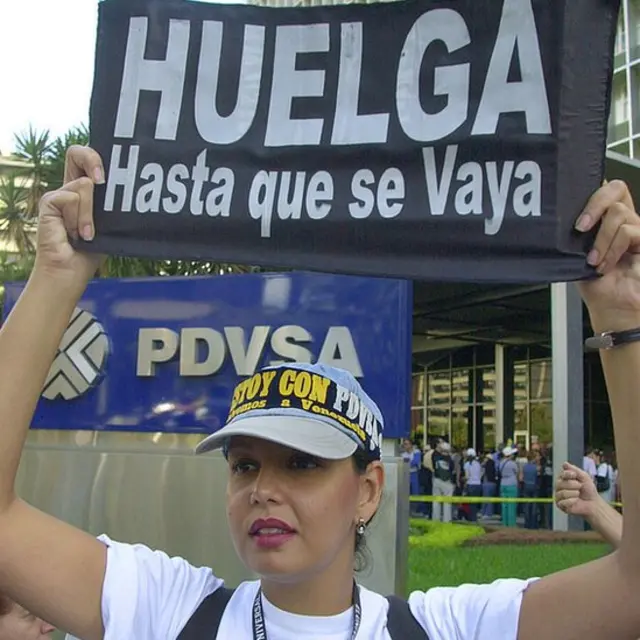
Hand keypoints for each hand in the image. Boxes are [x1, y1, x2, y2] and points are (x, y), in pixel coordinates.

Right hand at [33, 147, 105, 287]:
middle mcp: (70, 188)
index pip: (88, 160)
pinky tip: (76, 234)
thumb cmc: (92, 251)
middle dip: (92, 159)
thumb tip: (137, 193)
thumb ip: (114, 205)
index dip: (97, 156)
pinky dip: (79, 219)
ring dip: (90, 214)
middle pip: (76, 152)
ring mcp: (58, 194)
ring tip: (86, 233)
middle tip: (101, 181)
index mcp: (85, 191)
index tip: (109, 176)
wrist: (71, 272)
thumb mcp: (110, 224)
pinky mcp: (49, 202)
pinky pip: (72, 198)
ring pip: (84, 185)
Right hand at [555, 462, 599, 519]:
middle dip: (573, 485)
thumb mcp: (584, 477)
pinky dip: (572, 501)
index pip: (561, 474)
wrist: (593, 503)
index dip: (568, 474)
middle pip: (560, 483)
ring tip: (578, 495)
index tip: (575, 476)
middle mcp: (559, 486)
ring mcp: (558, 495)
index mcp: (563, 478)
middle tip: (580, 487)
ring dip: (574, 494)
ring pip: (562, 493)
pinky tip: (576, 501)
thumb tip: (564, 463)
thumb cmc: (588, 490)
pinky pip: (563, 502)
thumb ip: (574, 470)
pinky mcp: (560, 505)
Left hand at [575, 180, 639, 329]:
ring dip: (601, 240)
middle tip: (580, 228)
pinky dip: (612, 249)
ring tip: (594, 261)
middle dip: (594, 204)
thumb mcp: (576, 256)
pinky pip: (627, 231)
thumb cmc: (596, 286)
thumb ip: (573, 235)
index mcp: (605, 220)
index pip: (603, 189)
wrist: (613, 307)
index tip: (573, 209)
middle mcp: (624, 220)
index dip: (591, 189)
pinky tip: (605, 265)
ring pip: (618, 213)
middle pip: (616, 187)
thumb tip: (555, 218)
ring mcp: (637, 228)